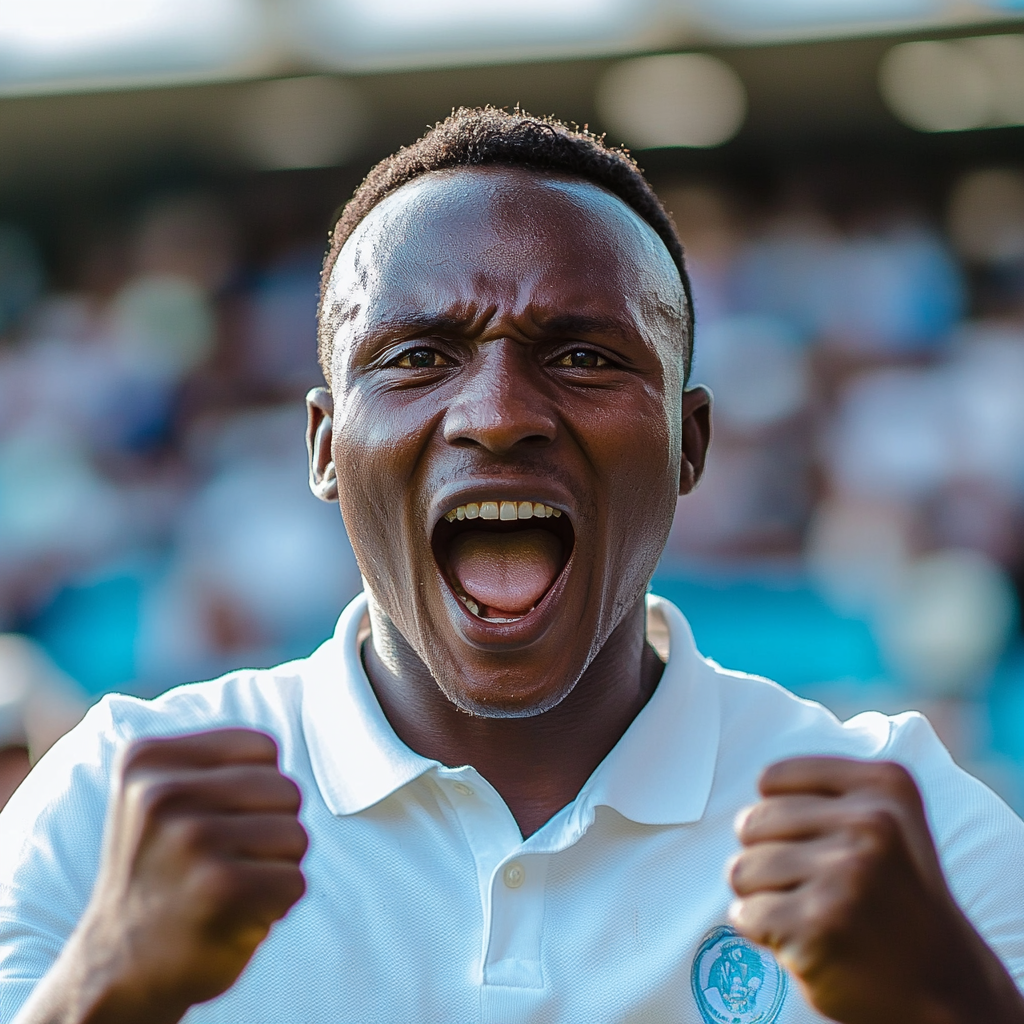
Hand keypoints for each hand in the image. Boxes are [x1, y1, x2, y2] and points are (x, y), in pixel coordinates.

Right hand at [19, 729, 307, 1023]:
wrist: (118, 970)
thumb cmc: (163, 871)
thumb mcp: (160, 794)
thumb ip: (216, 760)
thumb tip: (303, 716)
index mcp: (146, 758)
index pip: (263, 748)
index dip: (258, 788)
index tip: (217, 821)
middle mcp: (161, 793)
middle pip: (286, 789)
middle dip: (272, 829)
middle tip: (225, 862)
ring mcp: (190, 840)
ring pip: (296, 835)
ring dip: (275, 868)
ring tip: (227, 887)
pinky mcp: (220, 889)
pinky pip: (295, 881)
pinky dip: (277, 905)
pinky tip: (233, 915)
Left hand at [728, 757, 1023, 1023]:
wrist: (945, 987)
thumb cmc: (895, 898)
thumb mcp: (885, 820)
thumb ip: (825, 794)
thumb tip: (752, 797)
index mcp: (884, 786)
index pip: (772, 779)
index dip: (778, 816)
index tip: (816, 844)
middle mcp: (870, 824)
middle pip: (752, 822)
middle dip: (767, 858)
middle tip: (817, 888)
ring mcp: (845, 874)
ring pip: (742, 868)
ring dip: (764, 897)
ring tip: (814, 914)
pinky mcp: (819, 924)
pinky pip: (745, 913)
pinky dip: (763, 932)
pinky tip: (807, 940)